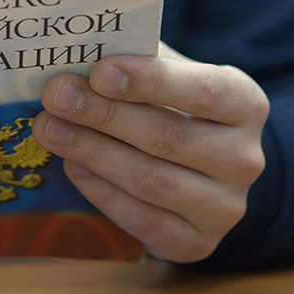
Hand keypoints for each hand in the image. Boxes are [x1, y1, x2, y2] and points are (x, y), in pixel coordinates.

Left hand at [31, 43, 267, 262]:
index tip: (100, 71)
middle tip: (56, 97)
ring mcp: (225, 207)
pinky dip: (101, 192)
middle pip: (168, 137)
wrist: (196, 173)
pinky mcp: (198, 244)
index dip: (150, 81)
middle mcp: (244, 158)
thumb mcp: (163, 75)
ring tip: (49, 129)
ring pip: (152, 181)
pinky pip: (143, 220)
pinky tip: (72, 165)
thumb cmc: (169, 108)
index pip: (203, 90)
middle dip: (104, 115)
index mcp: (244, 103)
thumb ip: (132, 61)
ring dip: (93, 152)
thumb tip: (79, 49)